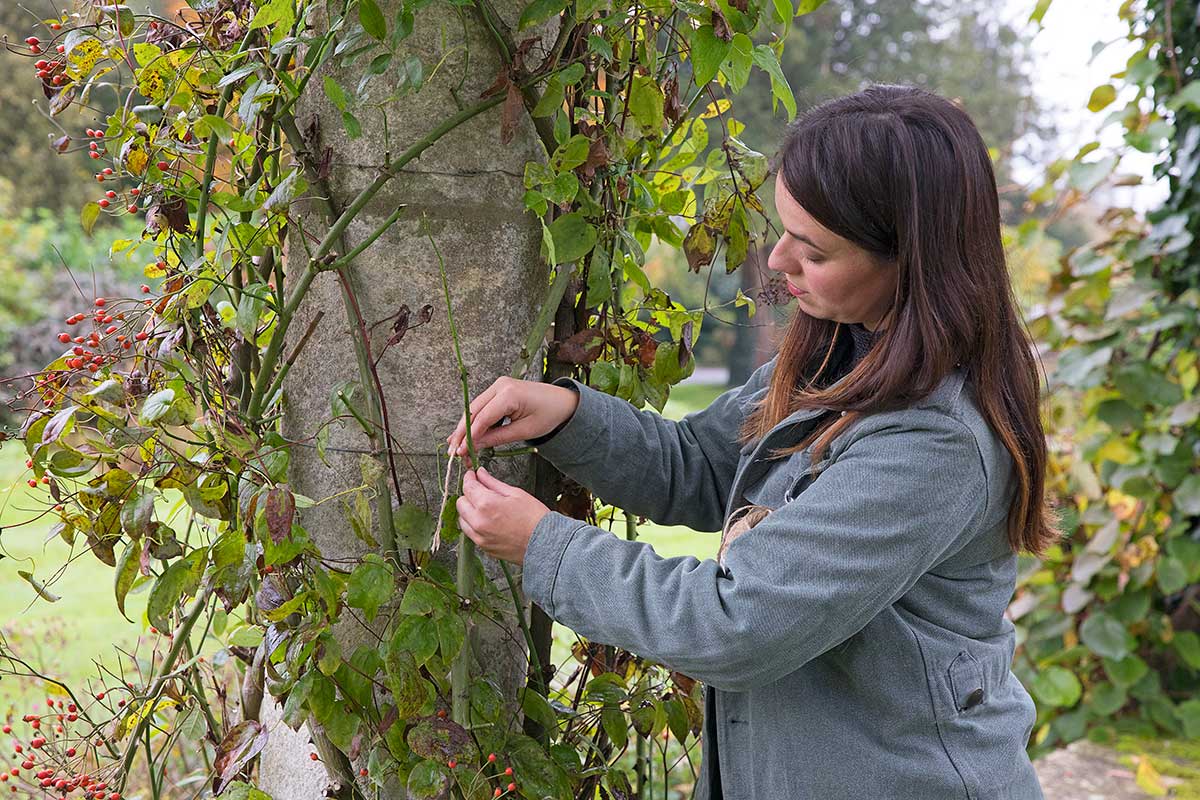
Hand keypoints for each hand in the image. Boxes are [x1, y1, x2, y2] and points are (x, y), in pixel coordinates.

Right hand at [446, 377, 578, 467]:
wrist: (563, 402)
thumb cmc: (549, 415)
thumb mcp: (524, 431)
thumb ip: (498, 438)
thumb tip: (475, 446)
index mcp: (509, 393)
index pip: (482, 417)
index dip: (469, 436)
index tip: (460, 452)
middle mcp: (500, 385)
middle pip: (473, 411)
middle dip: (462, 433)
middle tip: (453, 452)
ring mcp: (498, 386)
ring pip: (474, 409)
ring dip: (465, 428)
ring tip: (456, 447)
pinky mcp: (498, 390)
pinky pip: (482, 407)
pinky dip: (474, 421)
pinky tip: (466, 435)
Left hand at [456, 466, 550, 564]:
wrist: (544, 543)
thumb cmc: (534, 518)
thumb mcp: (515, 493)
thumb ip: (492, 483)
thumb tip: (480, 473)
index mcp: (486, 504)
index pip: (468, 487)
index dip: (469, 478)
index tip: (473, 475)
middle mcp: (478, 521)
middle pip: (460, 503)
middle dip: (468, 495)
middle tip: (481, 491)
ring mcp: (479, 536)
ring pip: (462, 519)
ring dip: (469, 511)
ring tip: (485, 508)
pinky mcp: (483, 547)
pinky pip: (470, 533)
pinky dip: (474, 525)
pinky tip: (488, 521)